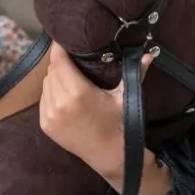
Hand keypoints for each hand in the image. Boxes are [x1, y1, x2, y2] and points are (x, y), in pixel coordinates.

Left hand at [38, 42, 154, 181]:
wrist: (109, 155)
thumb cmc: (118, 123)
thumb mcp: (125, 97)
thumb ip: (136, 72)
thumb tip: (150, 53)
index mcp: (78, 93)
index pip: (59, 60)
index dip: (59, 47)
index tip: (63, 39)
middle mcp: (59, 103)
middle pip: (52, 70)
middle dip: (60, 63)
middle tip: (72, 60)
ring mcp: (50, 115)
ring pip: (46, 84)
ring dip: (55, 78)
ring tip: (69, 78)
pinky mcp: (45, 125)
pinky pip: (43, 99)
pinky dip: (51, 94)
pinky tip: (64, 96)